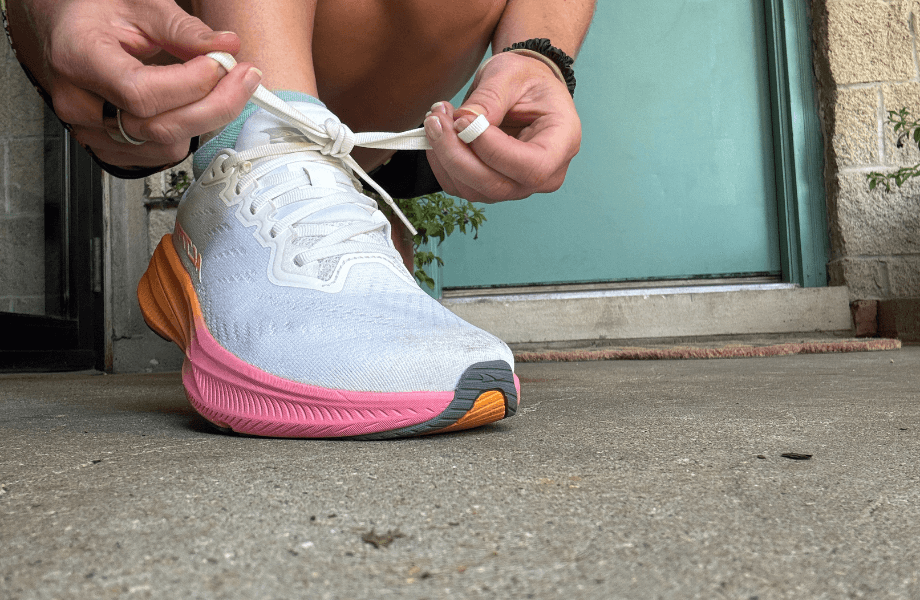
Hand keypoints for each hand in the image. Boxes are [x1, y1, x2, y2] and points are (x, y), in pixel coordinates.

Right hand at [6, 0, 260, 168]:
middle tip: (245, 78)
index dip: (192, 84)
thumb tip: (226, 45)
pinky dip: (188, 131)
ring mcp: (90, 131)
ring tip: (223, 87)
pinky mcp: (108, 148)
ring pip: (165, 145)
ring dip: (205, 118)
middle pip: (159, 127)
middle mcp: (79, 103)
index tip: (223, 64)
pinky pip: (159, 154)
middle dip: (215, 105)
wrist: (64, 29)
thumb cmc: (95, 13)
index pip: (141, 93)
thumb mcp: (139, 5)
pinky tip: (198, 105)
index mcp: (78, 58)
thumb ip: (183, 28)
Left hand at [423, 51, 580, 202]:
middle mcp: (544, 175)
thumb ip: (490, 98)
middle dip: (457, 155)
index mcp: (562, 144)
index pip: (530, 165)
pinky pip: (461, 187)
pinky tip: (439, 136)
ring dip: (445, 158)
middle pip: (496, 185)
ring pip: (474, 190)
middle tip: (436, 120)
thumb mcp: (512, 74)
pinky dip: (442, 165)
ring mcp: (518, 186)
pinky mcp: (493, 187)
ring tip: (437, 120)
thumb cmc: (527, 79)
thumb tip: (463, 121)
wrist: (525, 88)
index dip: (491, 149)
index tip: (462, 120)